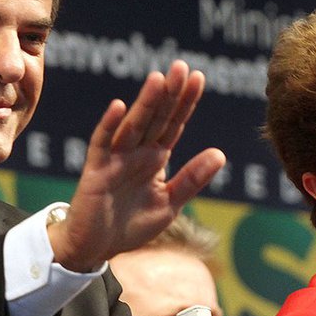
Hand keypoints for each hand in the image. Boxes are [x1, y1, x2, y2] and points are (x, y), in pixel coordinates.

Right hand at [47, 60, 225, 271]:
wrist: (95, 248)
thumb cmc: (130, 225)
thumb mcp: (169, 204)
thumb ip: (192, 179)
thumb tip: (220, 154)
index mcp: (155, 158)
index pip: (174, 124)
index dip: (185, 102)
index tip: (198, 77)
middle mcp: (136, 152)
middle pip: (156, 118)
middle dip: (168, 94)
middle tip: (180, 67)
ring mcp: (115, 159)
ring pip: (133, 126)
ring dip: (144, 103)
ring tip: (158, 80)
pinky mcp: (96, 171)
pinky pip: (102, 144)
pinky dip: (108, 126)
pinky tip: (118, 107)